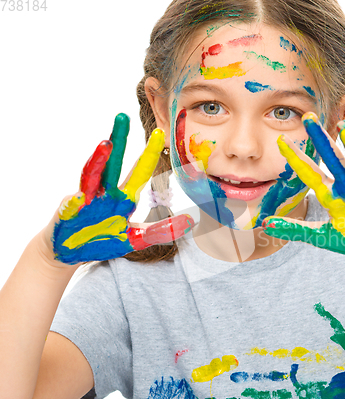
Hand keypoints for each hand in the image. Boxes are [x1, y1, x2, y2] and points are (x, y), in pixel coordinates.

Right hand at [52, 114, 193, 264]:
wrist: (70, 253)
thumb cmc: (102, 240)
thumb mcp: (135, 238)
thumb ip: (160, 231)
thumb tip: (191, 222)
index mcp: (123, 198)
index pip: (138, 172)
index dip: (148, 154)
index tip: (159, 133)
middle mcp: (105, 193)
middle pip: (113, 164)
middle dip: (118, 140)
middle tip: (123, 116)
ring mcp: (86, 200)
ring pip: (92, 176)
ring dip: (99, 160)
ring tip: (106, 144)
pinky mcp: (69, 213)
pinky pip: (73, 205)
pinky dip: (75, 200)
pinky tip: (76, 197)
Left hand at [262, 112, 344, 256]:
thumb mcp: (323, 236)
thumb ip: (296, 230)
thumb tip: (266, 224)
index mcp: (331, 194)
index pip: (310, 172)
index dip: (296, 158)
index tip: (280, 141)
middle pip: (333, 159)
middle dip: (321, 140)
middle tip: (308, 117)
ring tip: (344, 126)